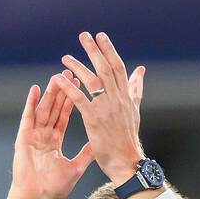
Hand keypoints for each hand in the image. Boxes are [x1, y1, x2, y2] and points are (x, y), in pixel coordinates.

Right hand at [7, 76, 96, 198]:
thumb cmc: (53, 189)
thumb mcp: (75, 168)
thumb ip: (86, 153)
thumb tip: (99, 143)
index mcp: (54, 141)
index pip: (64, 116)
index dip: (71, 101)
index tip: (79, 85)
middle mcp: (43, 135)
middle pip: (54, 108)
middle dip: (62, 91)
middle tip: (70, 72)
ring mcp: (33, 135)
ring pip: (43, 109)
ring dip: (49, 93)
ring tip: (57, 76)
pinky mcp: (23, 138)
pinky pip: (28, 117)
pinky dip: (31, 103)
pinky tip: (35, 89)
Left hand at [55, 31, 145, 183]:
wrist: (126, 163)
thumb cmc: (128, 140)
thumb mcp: (134, 111)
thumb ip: (136, 89)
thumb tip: (141, 71)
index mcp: (126, 96)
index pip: (118, 67)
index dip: (109, 50)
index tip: (101, 36)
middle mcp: (117, 99)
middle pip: (105, 68)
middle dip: (94, 50)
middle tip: (83, 35)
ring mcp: (106, 109)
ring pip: (92, 80)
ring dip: (77, 66)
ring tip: (65, 57)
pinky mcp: (94, 120)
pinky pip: (79, 99)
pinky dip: (68, 87)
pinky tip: (59, 78)